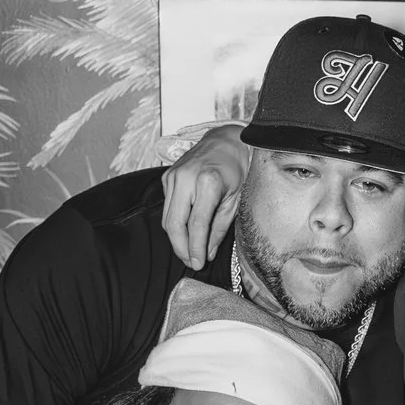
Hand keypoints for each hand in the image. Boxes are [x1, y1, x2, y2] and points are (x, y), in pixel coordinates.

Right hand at [163, 123, 246, 267]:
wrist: (226, 140)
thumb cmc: (237, 168)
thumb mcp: (236, 199)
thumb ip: (220, 227)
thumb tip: (207, 252)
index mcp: (208, 182)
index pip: (196, 224)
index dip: (195, 248)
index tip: (197, 264)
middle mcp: (186, 178)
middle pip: (174, 223)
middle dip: (181, 247)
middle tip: (191, 262)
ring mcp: (173, 176)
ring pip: (167, 217)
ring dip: (176, 238)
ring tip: (189, 251)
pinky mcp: (167, 177)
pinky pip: (167, 207)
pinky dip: (175, 222)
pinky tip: (186, 230)